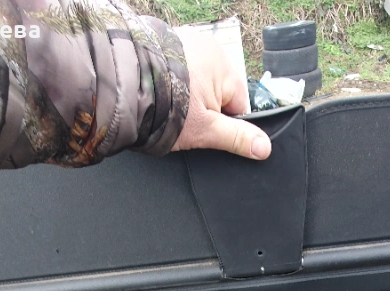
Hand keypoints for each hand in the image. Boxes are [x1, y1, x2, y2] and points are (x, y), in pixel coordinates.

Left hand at [172, 30, 271, 160]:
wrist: (124, 89)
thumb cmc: (168, 108)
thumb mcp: (207, 129)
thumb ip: (237, 138)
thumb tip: (265, 148)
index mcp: (224, 65)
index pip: (238, 104)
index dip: (224, 124)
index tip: (206, 131)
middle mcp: (207, 48)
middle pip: (217, 92)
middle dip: (204, 109)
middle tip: (184, 122)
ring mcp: (184, 44)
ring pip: (197, 82)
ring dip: (187, 97)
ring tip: (170, 109)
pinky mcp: (163, 48)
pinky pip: (179, 72)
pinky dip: (172, 85)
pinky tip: (161, 97)